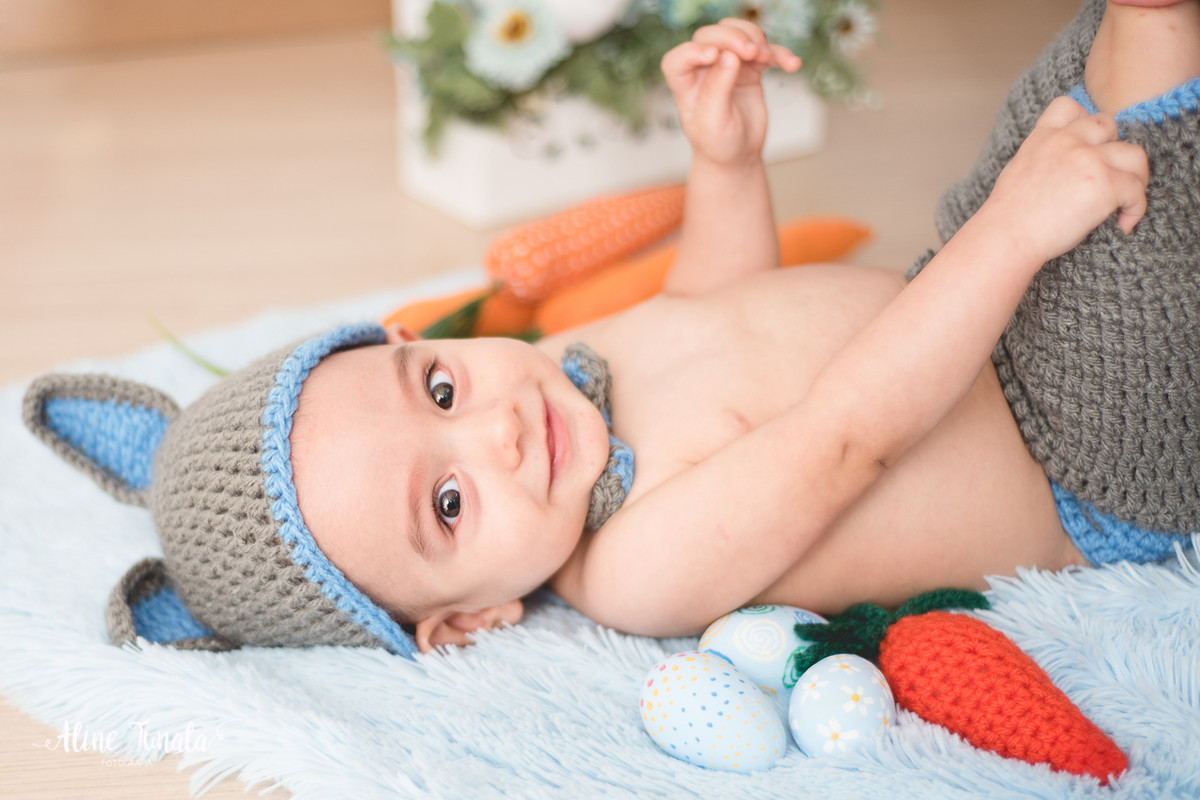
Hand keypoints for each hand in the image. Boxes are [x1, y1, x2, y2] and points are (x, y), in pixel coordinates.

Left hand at [661, 18, 800, 166]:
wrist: (738, 156)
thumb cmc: (718, 144)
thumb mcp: (714, 123)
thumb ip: (717, 89)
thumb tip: (729, 56)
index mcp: (685, 85)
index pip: (678, 59)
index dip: (692, 51)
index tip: (712, 55)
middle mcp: (702, 70)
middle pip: (710, 37)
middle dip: (731, 38)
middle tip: (751, 52)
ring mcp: (726, 67)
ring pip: (736, 33)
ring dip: (754, 38)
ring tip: (767, 57)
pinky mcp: (748, 69)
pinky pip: (763, 51)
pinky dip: (779, 54)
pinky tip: (792, 65)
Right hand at [982, 96, 1148, 262]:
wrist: (1005, 238)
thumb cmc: (1007, 218)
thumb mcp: (1019, 171)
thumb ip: (1045, 158)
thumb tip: (1066, 171)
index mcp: (1042, 137)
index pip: (1069, 107)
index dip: (1085, 123)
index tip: (1088, 149)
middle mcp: (1067, 142)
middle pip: (1109, 125)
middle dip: (1113, 151)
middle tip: (1111, 179)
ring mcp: (1088, 160)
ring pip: (1134, 156)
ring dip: (1135, 178)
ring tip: (1125, 201)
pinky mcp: (1105, 184)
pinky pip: (1137, 190)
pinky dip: (1135, 210)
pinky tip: (1122, 224)